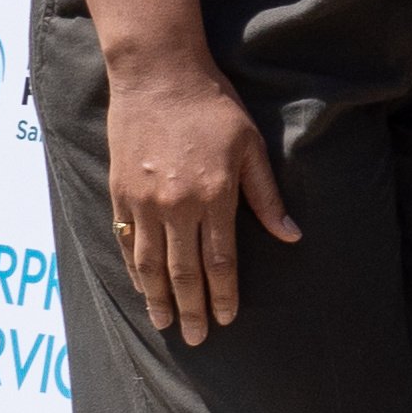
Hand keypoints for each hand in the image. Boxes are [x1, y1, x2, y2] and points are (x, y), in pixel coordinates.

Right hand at [104, 51, 299, 345]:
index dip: (223, 296)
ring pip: (148, 263)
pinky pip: (124, 240)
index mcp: (214, 196)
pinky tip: (141, 286)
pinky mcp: (120, 191)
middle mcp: (176, 205)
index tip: (226, 320)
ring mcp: (143, 200)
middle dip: (191, 309)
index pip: (219, 262)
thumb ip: (267, 197)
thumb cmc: (212, 107)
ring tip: (164, 323)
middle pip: (183, 272)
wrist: (158, 73)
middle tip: (195, 339)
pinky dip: (132, 268)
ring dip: (157, 298)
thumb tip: (292, 236)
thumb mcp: (251, 147)